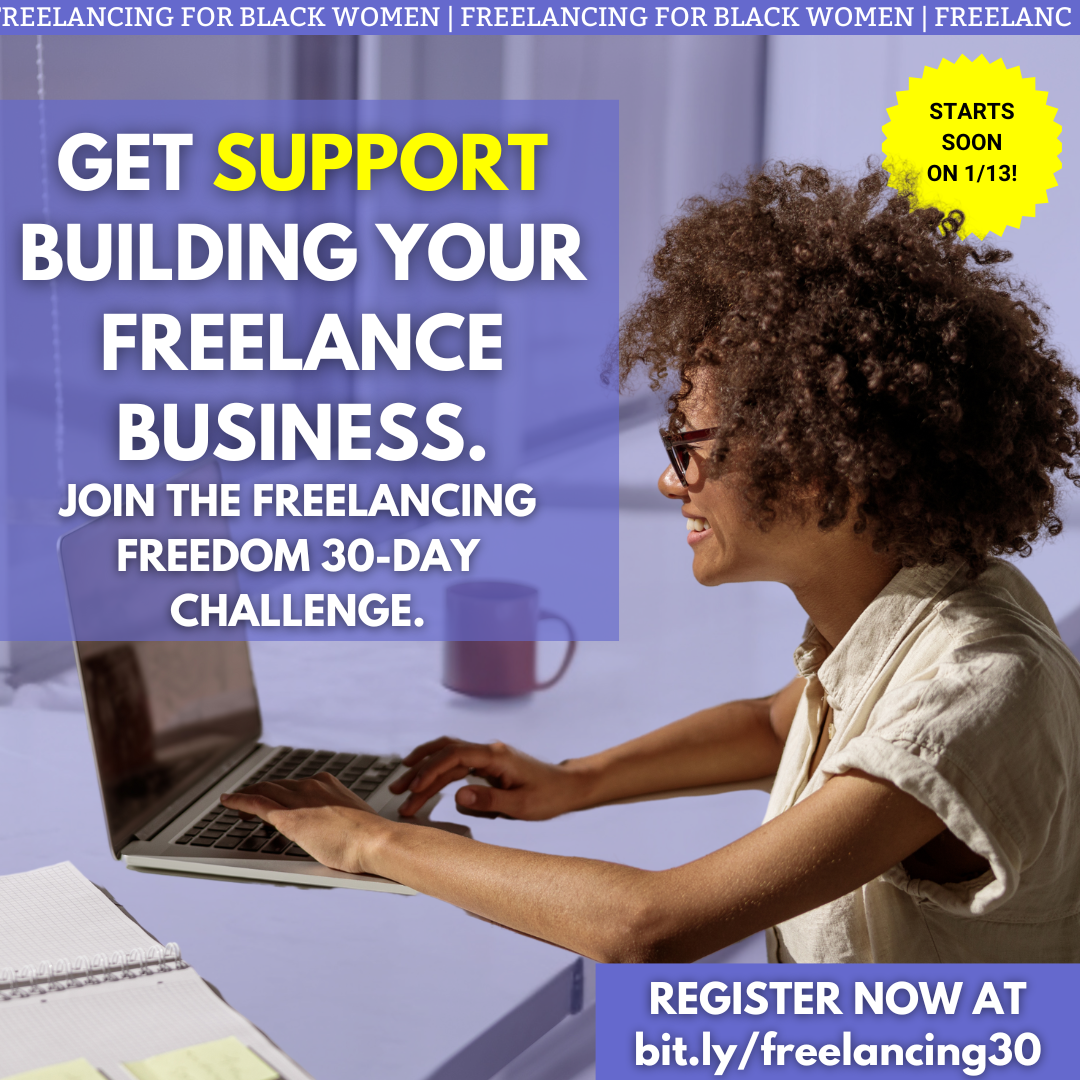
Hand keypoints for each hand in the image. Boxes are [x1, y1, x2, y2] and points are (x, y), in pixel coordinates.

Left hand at [220, 773, 387, 874]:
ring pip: (263, 791)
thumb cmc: (370, 837)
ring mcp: (299, 799)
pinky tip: (227, 801)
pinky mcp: (288, 817)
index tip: (275, 796)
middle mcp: (312, 786)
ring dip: (246, 796)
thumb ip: (341, 818)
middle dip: (260, 791)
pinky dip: (238, 801)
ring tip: (235, 803)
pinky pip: (256, 803)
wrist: (374, 840)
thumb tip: (342, 827)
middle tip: (248, 802)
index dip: (280, 790)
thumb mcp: (354, 819)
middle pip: (277, 785)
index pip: (296, 784)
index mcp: (328, 784)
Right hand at [389, 737, 589, 819]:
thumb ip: (489, 802)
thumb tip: (457, 797)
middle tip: (398, 791)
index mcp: (496, 756)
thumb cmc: (549, 796)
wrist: (567, 787)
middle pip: (445, 752)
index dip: (432, 770)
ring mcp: (486, 757)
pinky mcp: (486, 765)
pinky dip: (437, 775)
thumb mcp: (521, 806)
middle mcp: (488, 751)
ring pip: (447, 757)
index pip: (455, 755)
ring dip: (424, 772)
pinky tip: (424, 787)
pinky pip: (455, 766)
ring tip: (403, 791)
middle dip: (419, 770)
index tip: (415, 788)